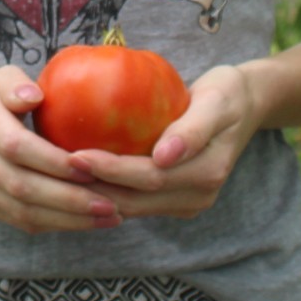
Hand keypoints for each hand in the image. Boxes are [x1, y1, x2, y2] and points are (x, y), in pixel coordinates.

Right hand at [0, 66, 125, 234]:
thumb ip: (14, 83)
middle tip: (111, 203)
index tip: (91, 166)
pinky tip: (88, 220)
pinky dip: (57, 224)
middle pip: (21, 186)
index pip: (16, 146)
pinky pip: (21, 221)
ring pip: (23, 211)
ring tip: (110, 216)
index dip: (53, 161)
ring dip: (69, 218)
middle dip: (69, 198)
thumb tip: (34, 96)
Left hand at [69, 64, 260, 219]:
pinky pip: (136, 199)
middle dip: (94, 188)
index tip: (76, 154)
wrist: (246, 105)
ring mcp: (185, 202)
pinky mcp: (174, 200)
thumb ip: (193, 129)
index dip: (111, 170)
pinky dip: (108, 190)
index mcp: (205, 175)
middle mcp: (196, 197)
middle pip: (135, 200)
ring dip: (96, 194)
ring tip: (58, 177)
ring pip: (132, 206)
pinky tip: (79, 176)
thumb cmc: (227, 94)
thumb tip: (165, 156)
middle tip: (54, 170)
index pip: (149, 178)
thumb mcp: (217, 102)